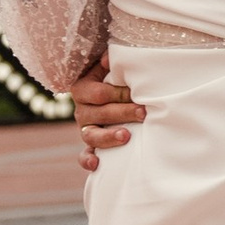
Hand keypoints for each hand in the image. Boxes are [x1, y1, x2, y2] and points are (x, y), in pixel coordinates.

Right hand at [67, 52, 143, 176]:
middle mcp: (81, 110)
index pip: (99, 94)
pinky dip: (87, 161)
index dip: (118, 93)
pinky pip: (83, 155)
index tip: (137, 93)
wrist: (103, 93)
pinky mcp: (89, 145)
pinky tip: (96, 165)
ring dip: (109, 137)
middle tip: (143, 113)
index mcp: (82, 89)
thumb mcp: (106, 67)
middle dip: (123, 113)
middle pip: (99, 114)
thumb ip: (108, 62)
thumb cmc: (110, 77)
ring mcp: (85, 129)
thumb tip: (108, 59)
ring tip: (126, 136)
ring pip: (91, 136)